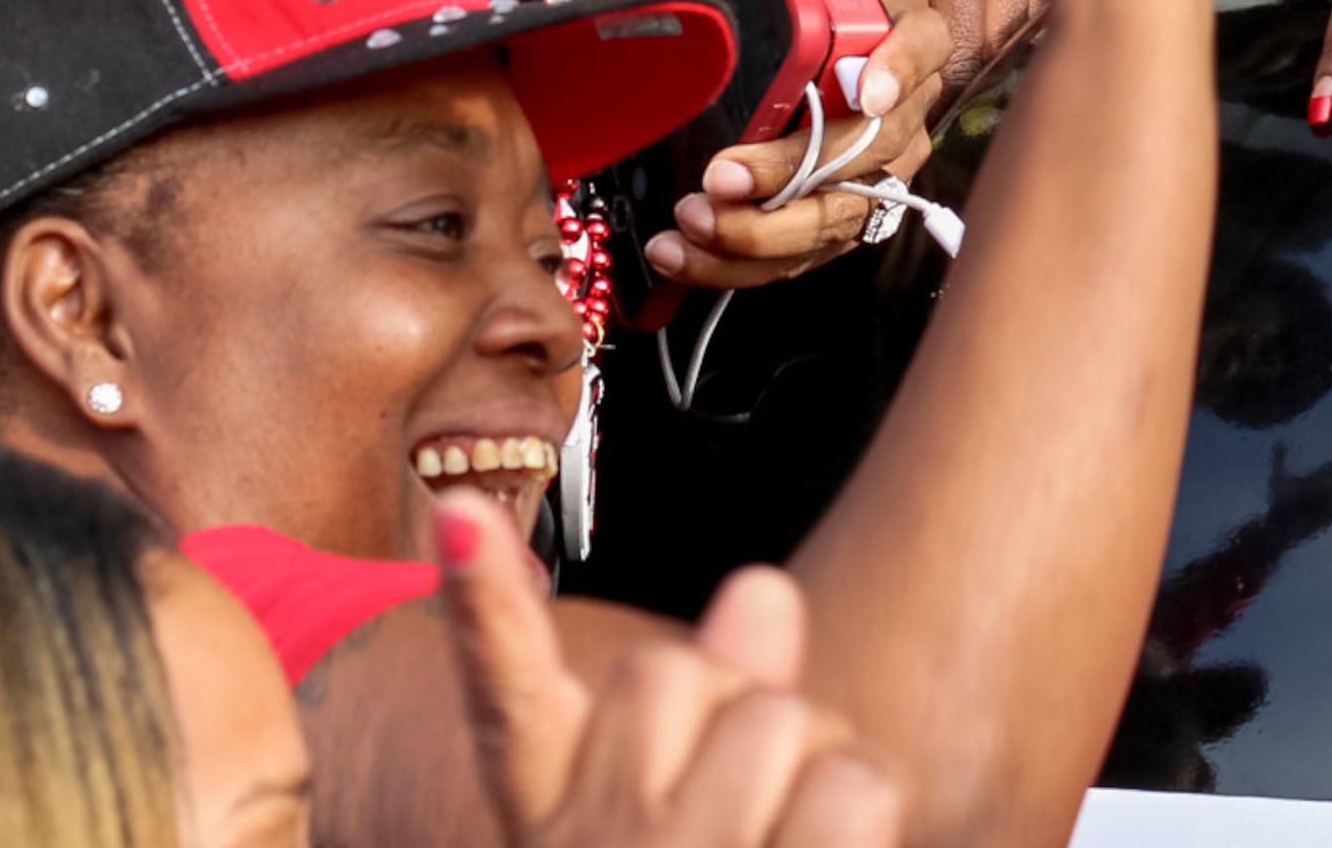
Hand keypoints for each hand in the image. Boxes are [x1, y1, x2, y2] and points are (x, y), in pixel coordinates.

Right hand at [441, 492, 903, 847]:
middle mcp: (607, 847)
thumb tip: (760, 585)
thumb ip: (719, 715)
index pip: (507, 704)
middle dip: (749, 722)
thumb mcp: (679, 843)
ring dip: (827, 779)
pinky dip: (874, 820)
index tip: (457, 516)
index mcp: (564, 832)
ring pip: (791, 720)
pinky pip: (857, 787)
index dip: (483, 607)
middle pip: (693, 674)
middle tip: (760, 821)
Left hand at [621, 0, 953, 291]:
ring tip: (695, 222)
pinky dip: (743, 261)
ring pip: (838, 214)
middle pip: (870, 149)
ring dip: (764, 230)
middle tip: (727, 174)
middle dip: (794, 170)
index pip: (923, 41)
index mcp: (893, 29)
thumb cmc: (785, 10)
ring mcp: (874, 169)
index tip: (868, 91)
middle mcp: (899, 106)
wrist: (799, 55)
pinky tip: (688, 252)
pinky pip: (803, 252)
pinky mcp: (837, 216)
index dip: (902, 68)